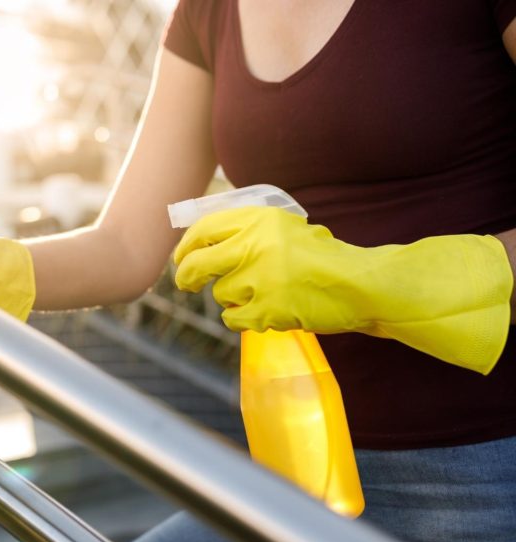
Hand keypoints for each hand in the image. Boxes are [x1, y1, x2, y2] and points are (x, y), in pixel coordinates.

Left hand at [173, 207, 511, 373]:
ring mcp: (260, 277)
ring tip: (264, 295)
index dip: (186, 245)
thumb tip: (201, 242)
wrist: (362, 284)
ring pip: (221, 293)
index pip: (204, 228)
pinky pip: (234, 317)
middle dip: (185, 275)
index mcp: (259, 219)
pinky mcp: (267, 307)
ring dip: (234, 298)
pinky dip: (244, 319)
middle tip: (185, 283)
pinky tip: (265, 313)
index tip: (181, 256)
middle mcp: (255, 244)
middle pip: (197, 262)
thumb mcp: (286, 229)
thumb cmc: (324, 258)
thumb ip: (249, 231)